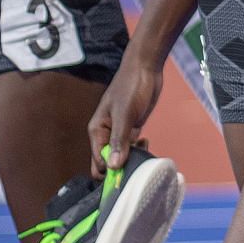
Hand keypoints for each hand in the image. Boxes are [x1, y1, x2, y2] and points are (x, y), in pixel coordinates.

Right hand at [88, 50, 163, 175]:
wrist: (145, 68)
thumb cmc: (132, 87)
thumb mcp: (125, 114)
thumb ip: (119, 141)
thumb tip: (113, 167)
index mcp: (97, 131)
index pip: (98, 163)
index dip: (111, 173)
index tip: (127, 174)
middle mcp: (105, 134)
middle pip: (109, 162)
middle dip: (121, 167)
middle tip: (137, 164)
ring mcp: (118, 132)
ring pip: (121, 155)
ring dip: (132, 158)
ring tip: (144, 149)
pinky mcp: (131, 128)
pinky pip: (131, 147)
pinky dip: (138, 149)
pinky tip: (146, 142)